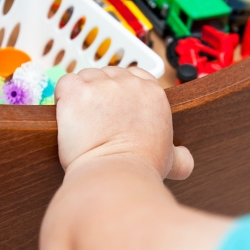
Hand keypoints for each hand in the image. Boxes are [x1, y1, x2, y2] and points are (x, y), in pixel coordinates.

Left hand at [54, 66, 193, 180]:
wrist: (116, 175)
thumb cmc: (142, 169)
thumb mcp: (170, 160)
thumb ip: (180, 155)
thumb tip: (187, 160)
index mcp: (153, 93)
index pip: (134, 75)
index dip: (121, 91)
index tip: (115, 110)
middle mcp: (130, 83)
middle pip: (108, 74)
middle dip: (100, 94)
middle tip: (97, 122)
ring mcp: (103, 85)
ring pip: (86, 77)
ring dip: (82, 96)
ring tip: (83, 122)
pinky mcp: (77, 91)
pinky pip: (65, 84)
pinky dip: (63, 99)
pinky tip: (69, 118)